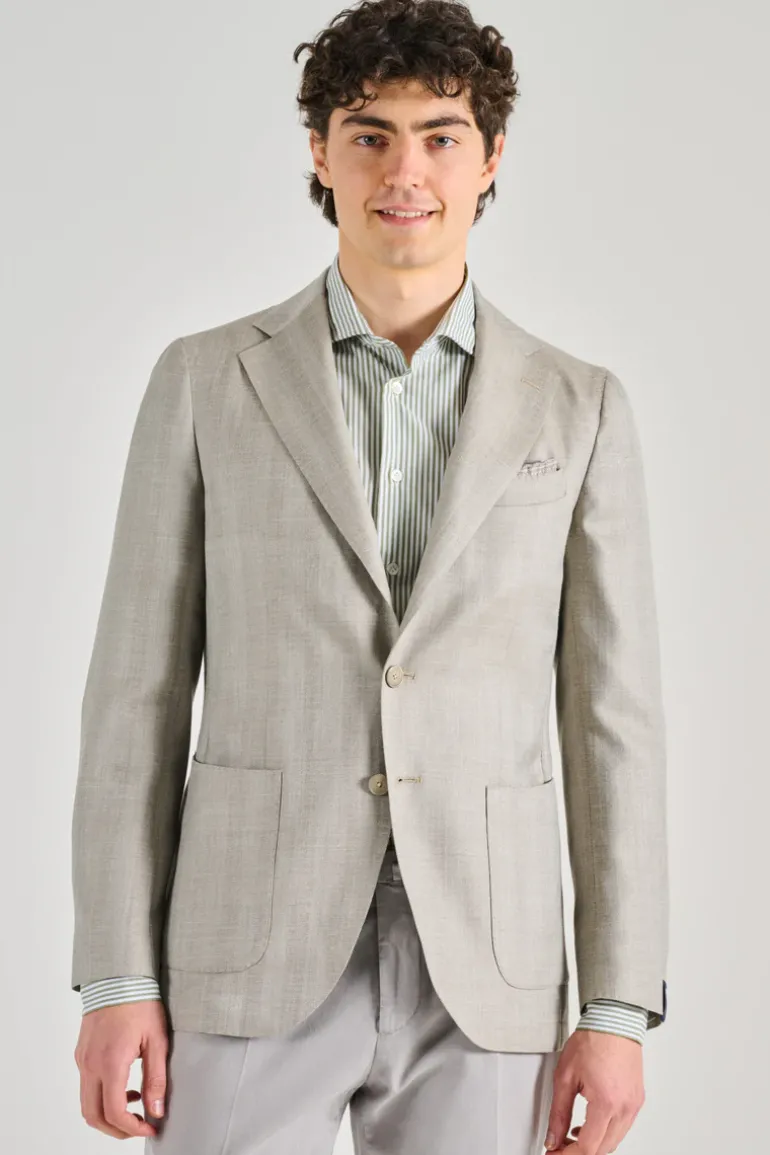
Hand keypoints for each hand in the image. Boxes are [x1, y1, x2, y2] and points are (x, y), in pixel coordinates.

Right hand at [74, 999, 168, 1139]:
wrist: (118, 976)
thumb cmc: (140, 1002)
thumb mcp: (157, 1040)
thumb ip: (156, 1078)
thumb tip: (156, 1110)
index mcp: (110, 1062)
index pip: (114, 1112)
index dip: (132, 1128)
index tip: (149, 1127)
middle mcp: (90, 1064)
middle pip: (93, 1116)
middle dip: (116, 1130)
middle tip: (139, 1126)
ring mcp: (82, 1059)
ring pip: (87, 1103)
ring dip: (108, 1114)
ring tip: (134, 1105)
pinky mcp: (81, 1054)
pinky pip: (86, 1086)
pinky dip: (102, 1097)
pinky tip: (124, 1086)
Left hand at [543, 1029, 644, 1153]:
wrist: (614, 1021)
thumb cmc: (592, 1041)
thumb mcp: (565, 1077)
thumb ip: (558, 1112)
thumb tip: (552, 1138)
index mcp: (606, 1103)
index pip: (587, 1148)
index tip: (553, 1153)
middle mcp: (624, 1108)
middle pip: (602, 1150)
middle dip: (578, 1153)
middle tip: (559, 1146)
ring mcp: (634, 1106)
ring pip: (613, 1142)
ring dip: (593, 1145)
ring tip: (571, 1135)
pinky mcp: (637, 1100)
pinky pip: (622, 1128)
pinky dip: (605, 1133)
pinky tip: (590, 1124)